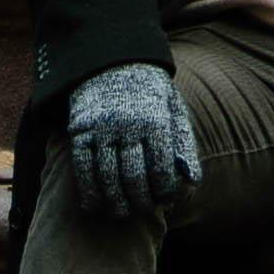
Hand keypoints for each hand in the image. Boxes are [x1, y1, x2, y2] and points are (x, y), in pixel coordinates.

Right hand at [64, 61, 201, 229]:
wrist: (113, 60)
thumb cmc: (149, 92)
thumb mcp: (172, 109)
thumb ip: (182, 144)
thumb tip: (193, 180)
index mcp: (156, 120)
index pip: (161, 168)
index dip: (163, 191)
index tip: (164, 202)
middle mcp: (128, 125)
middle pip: (133, 175)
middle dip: (139, 200)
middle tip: (141, 212)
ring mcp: (101, 128)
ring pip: (107, 175)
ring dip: (114, 200)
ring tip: (120, 213)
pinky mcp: (80, 130)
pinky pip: (82, 166)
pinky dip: (88, 190)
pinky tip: (94, 205)